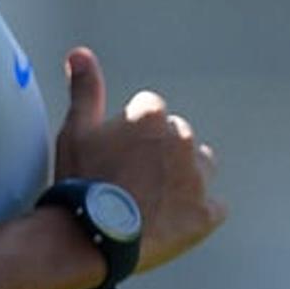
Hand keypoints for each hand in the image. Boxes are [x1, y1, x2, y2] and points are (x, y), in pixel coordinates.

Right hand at [56, 47, 225, 273]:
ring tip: (155, 197)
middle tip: (132, 176)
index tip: (116, 152)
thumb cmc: (82, 179)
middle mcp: (182, 140)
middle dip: (160, 151)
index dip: (131, 132)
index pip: (149, 111)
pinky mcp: (206, 213)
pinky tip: (174, 219)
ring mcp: (197, 178)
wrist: (92, 235)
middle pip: (176, 137)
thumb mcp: (76, 129)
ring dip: (184, 176)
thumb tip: (81, 52)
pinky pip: (213, 207)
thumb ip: (85, 88)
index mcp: (151, 117)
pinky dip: (198, 211)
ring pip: (200, 166)